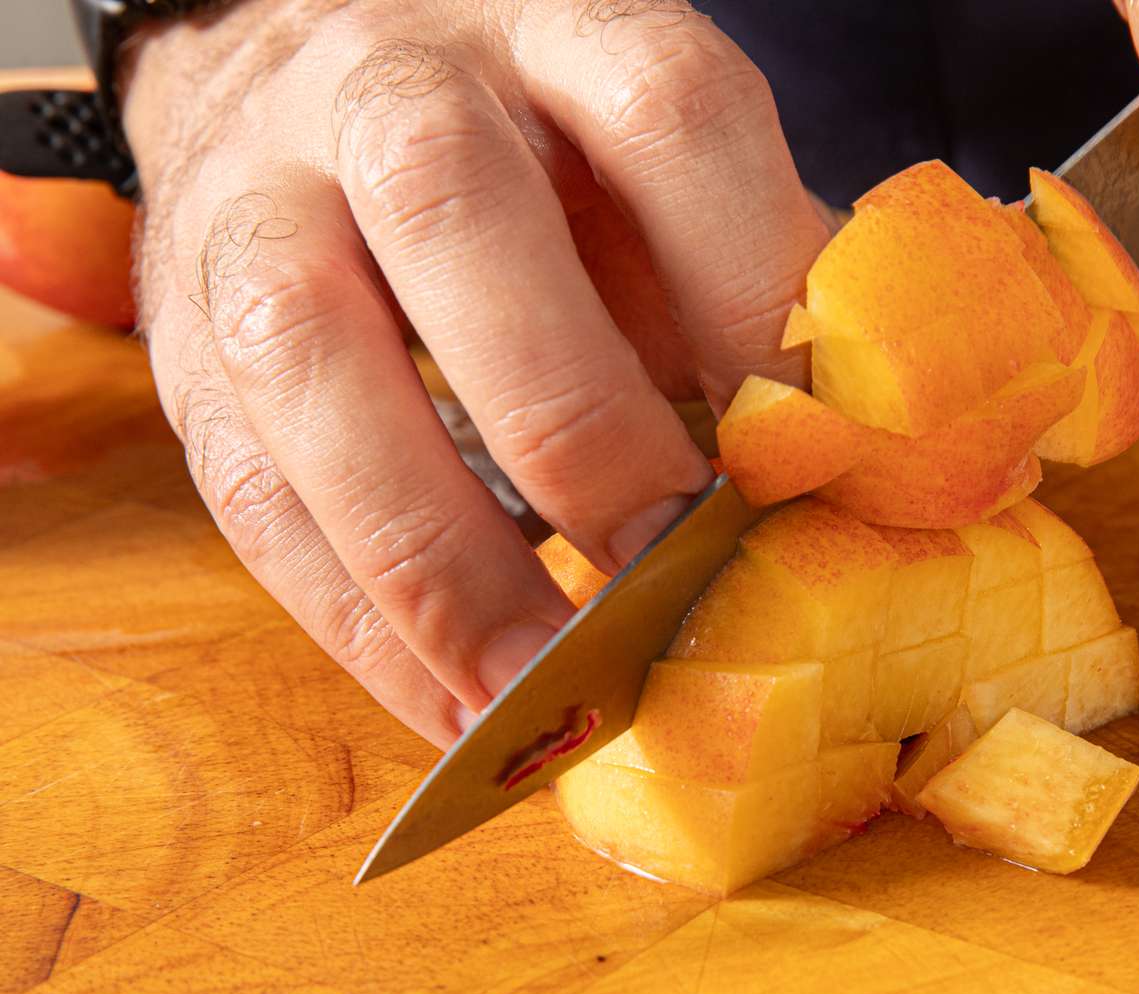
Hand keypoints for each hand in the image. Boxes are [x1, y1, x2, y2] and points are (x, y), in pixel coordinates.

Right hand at [121, 0, 828, 745]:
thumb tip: (878, 453)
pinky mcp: (187, 340)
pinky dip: (358, 623)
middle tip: (672, 578)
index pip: (668, 119)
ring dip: (443, 559)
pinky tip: (456, 707)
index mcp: (557, 27)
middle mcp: (392, 90)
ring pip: (314, 360)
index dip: (750, 285)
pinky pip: (252, 489)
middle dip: (578, 427)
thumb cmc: (532, 159)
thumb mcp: (655, 176)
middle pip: (460, 215)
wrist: (299, 76)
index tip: (810, 456)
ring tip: (548, 693)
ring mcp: (260, 201)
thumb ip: (755, 283)